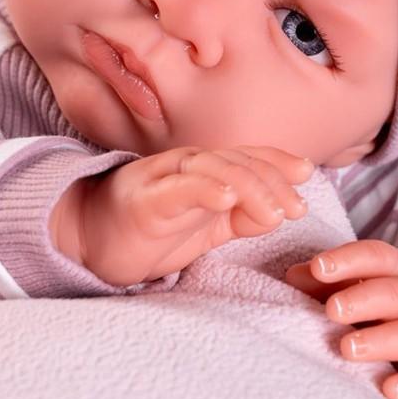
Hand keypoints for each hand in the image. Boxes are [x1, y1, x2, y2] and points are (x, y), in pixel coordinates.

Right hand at [74, 145, 312, 287]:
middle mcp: (187, 166)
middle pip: (236, 161)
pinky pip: (178, 189)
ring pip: (213, 170)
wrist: (90, 239)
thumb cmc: (150, 230)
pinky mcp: (145, 200)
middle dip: (272, 180)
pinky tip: (227, 198)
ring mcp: (164, 179)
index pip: (248, 158)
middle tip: (296, 208)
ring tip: (274, 211)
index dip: (278, 163)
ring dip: (249, 186)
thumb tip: (279, 212)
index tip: (307, 174)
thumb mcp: (207, 227)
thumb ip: (240, 217)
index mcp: (204, 170)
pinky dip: (205, 189)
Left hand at [284, 239, 397, 398]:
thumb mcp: (383, 283)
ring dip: (381, 341)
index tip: (318, 268)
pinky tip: (389, 390)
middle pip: (396, 294)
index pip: (378, 257)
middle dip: (363, 299)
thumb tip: (292, 275)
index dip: (349, 260)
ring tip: (347, 348)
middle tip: (332, 310)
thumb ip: (337, 280)